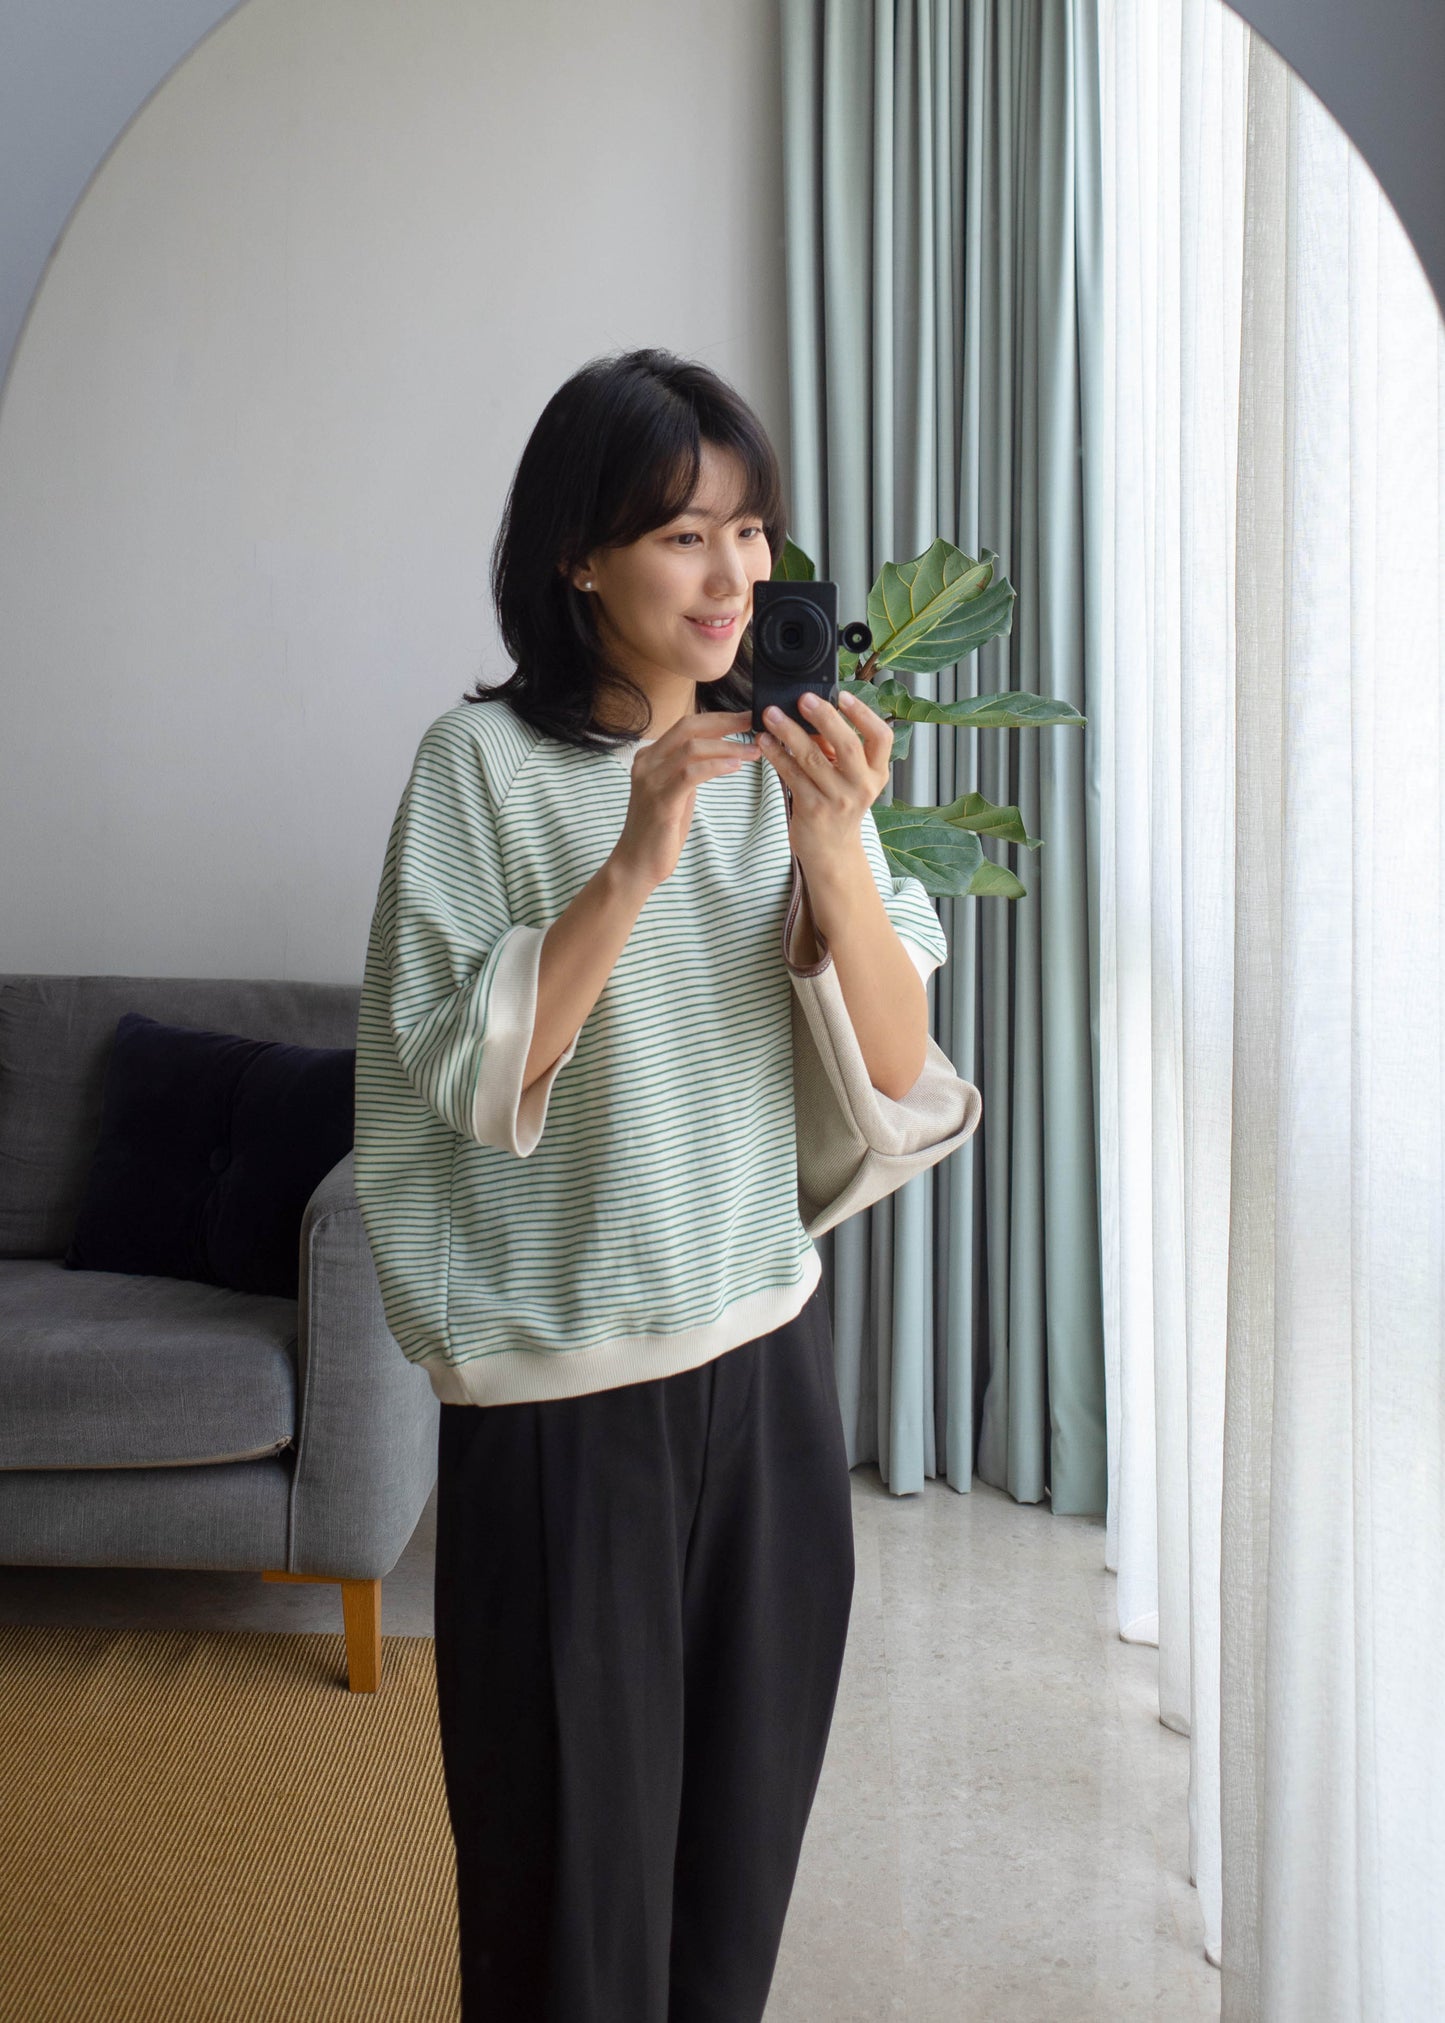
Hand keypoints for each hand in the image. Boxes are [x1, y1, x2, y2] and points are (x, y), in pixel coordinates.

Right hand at [610, 709, 761, 891]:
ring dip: (727, 747)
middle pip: (688, 727)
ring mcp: (650, 780)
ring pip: (692, 748)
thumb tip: (718, 753)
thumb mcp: (676, 791)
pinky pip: (691, 773)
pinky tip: (735, 767)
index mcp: (650, 756)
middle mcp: (646, 762)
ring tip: (753, 752)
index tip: (745, 717)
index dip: (718, 718)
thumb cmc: (660, 830)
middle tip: (752, 722)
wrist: (636, 863)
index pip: (686, 725)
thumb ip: (689, 770)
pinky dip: (716, 766)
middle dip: (724, 722)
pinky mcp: (660, 800)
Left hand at [756, 691, 892, 875]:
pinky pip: (792, 775)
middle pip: (847, 745)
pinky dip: (776, 755)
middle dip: (824, 717)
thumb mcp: (850, 777)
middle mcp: (862, 786)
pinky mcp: (813, 809)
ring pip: (812, 758)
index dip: (863, 714)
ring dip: (789, 732)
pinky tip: (764, 741)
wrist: (832, 850)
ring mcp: (838, 799)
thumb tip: (811, 710)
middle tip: (803, 698)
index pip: (881, 737)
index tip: (842, 695)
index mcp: (877, 772)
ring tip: (771, 715)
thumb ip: (837, 747)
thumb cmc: (839, 805)